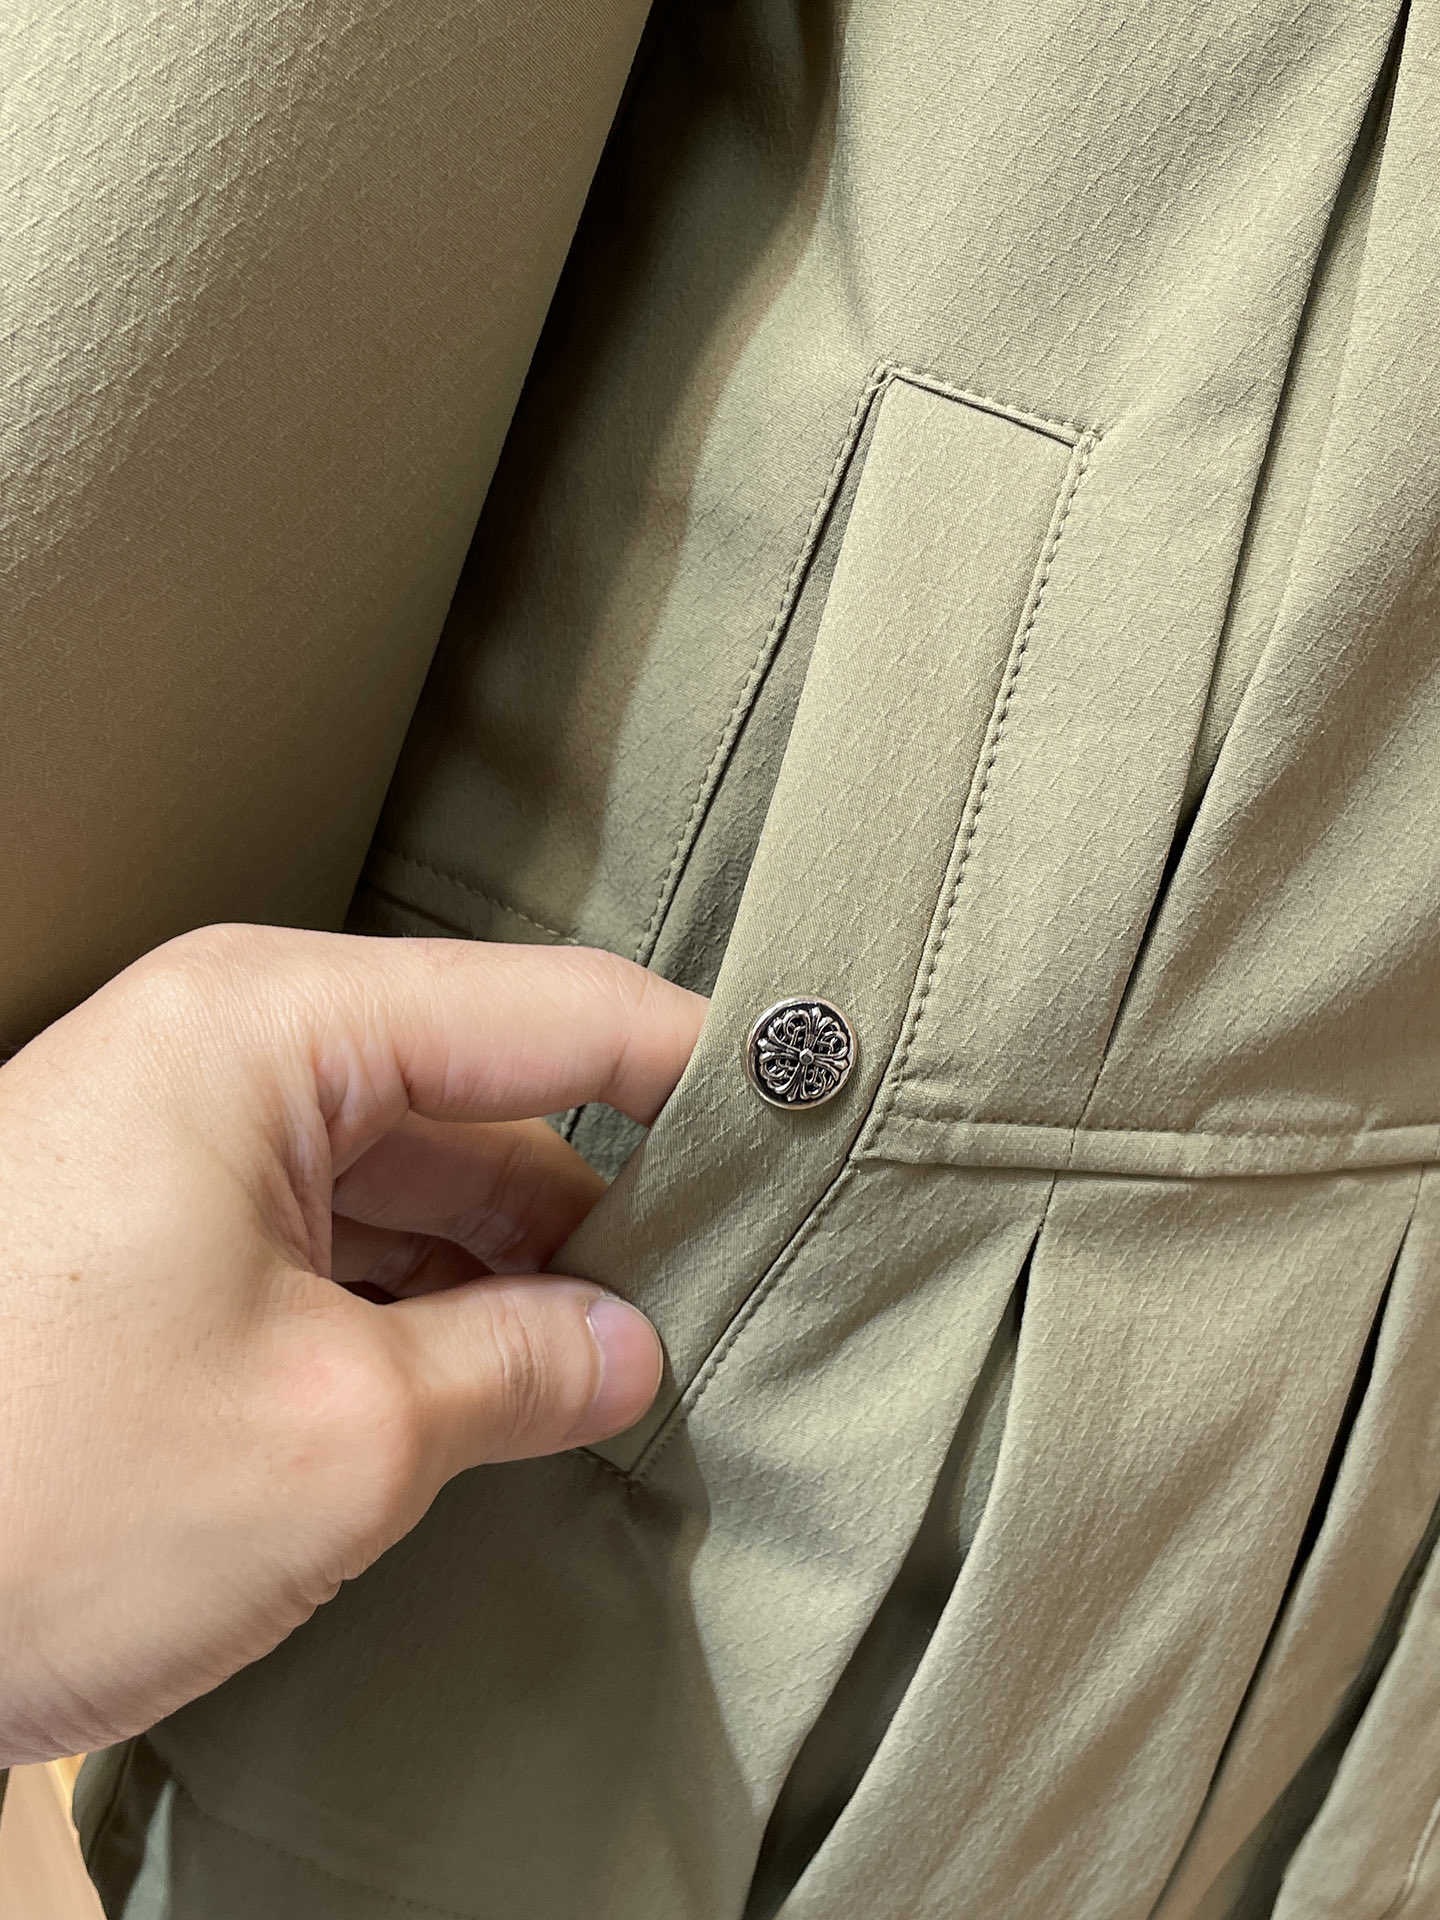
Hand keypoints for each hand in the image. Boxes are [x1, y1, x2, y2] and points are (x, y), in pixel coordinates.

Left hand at [0, 926, 705, 1764]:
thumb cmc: (25, 1492)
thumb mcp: (336, 1435)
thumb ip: (520, 1365)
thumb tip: (630, 1350)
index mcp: (269, 1028)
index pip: (554, 1010)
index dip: (699, 1067)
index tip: (820, 1107)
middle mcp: (227, 1052)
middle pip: (489, 1094)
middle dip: (610, 1200)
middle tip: (741, 1294)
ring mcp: (187, 1143)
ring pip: (419, 1178)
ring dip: (518, 1272)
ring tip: (635, 1367)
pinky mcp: (160, 1234)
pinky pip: (342, 1237)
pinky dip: (430, 1307)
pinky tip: (510, 1388)